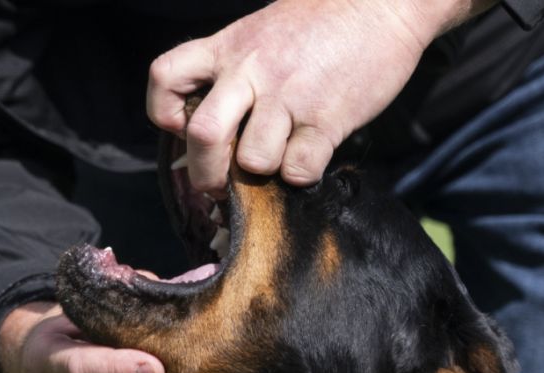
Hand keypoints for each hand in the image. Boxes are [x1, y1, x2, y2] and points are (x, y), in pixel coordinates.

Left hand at [147, 0, 489, 191]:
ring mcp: (290, 97)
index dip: (162, 112)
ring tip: (280, 158)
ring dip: (264, 173)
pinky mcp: (327, 120)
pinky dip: (302, 175)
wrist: (381, 5)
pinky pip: (300, 169)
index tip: (180, 127)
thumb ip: (237, 67)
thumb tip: (223, 117)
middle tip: (218, 185)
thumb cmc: (323, 20)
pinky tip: (311, 156)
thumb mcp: (263, 29)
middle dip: (206, 173)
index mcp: (229, 47)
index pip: (166, 76)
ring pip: (253, 161)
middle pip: (203, 135)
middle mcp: (252, 72)